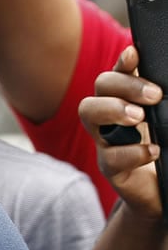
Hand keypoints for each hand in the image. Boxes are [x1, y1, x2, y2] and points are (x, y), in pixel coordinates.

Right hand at [79, 45, 163, 220]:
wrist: (158, 195)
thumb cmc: (164, 154)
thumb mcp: (165, 122)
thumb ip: (161, 103)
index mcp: (124, 104)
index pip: (116, 76)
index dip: (122, 64)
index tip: (135, 54)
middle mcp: (108, 120)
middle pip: (98, 89)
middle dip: (122, 87)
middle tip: (154, 96)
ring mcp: (105, 144)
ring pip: (89, 115)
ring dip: (114, 110)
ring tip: (140, 118)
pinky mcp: (110, 170)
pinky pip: (110, 157)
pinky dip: (133, 152)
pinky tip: (153, 151)